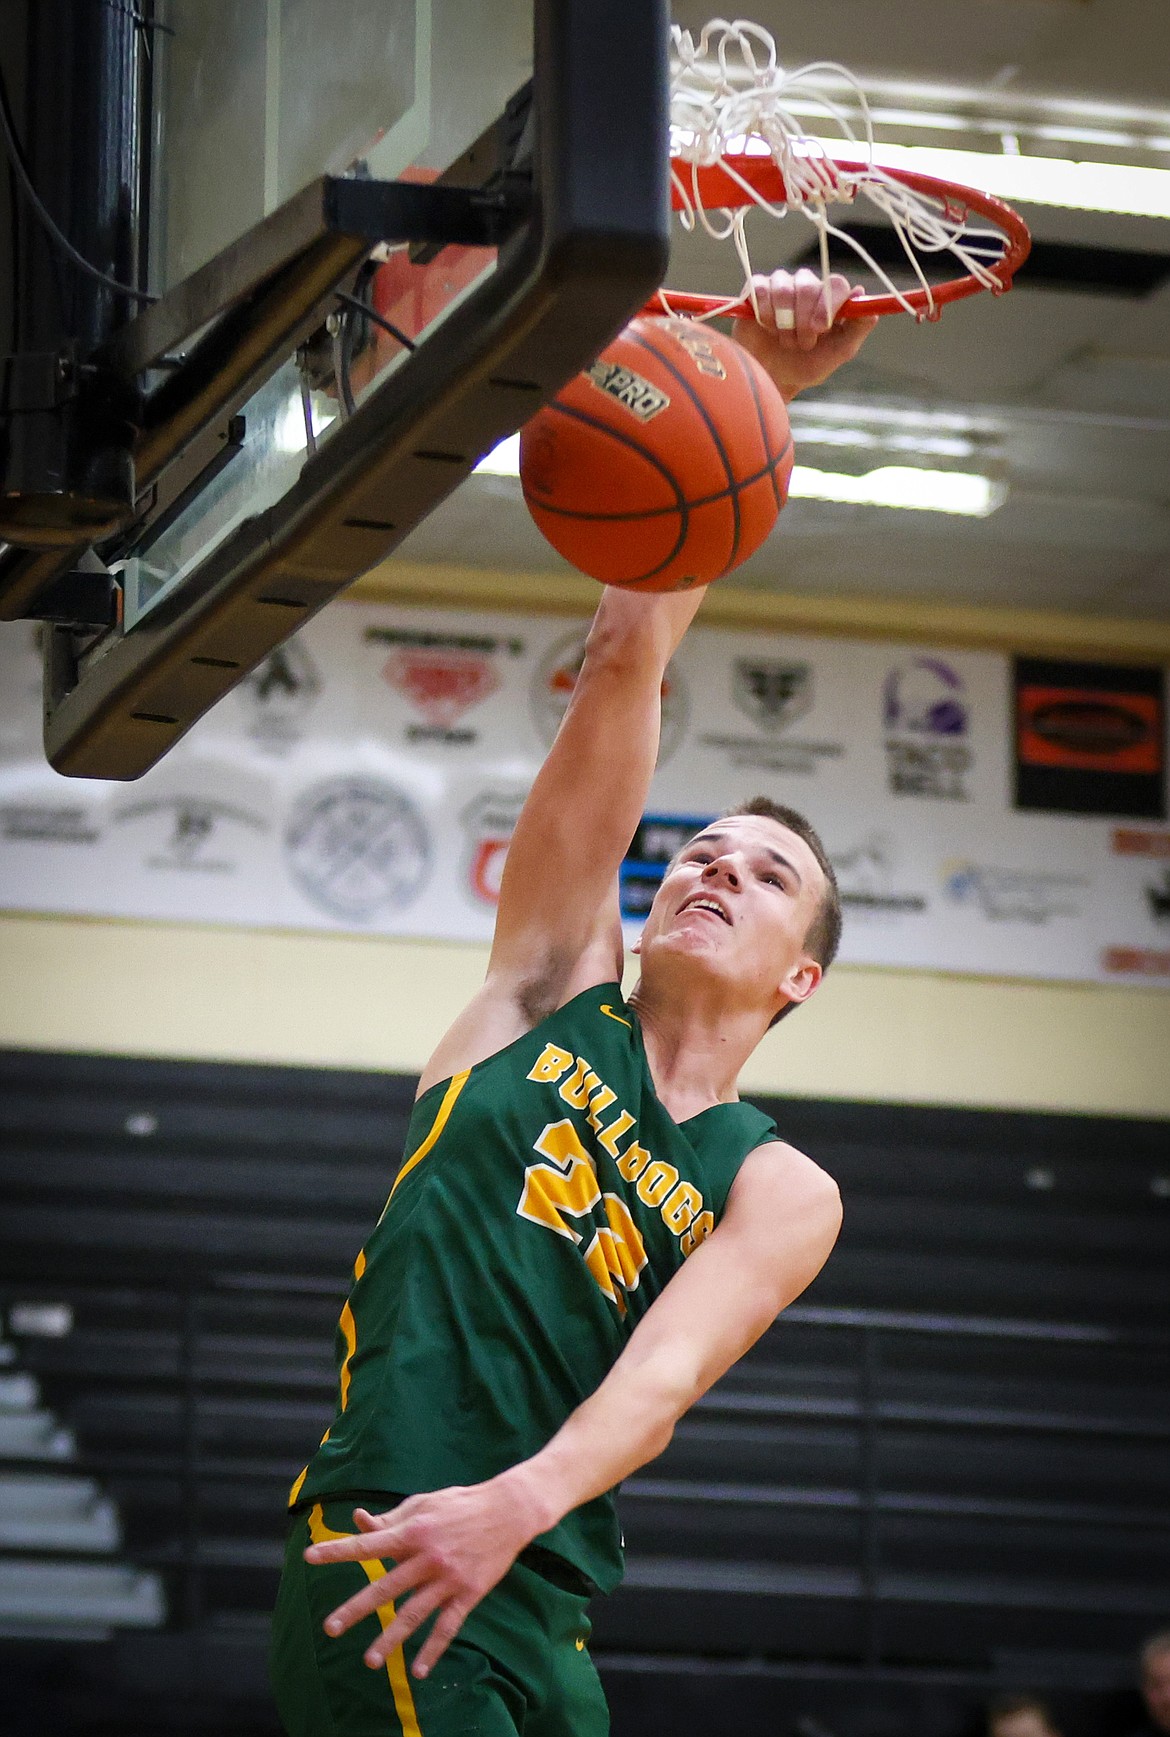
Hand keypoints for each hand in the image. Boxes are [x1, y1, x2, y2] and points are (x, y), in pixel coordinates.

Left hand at [303, 1473, 545, 1679]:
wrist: (508, 1510)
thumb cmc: (459, 1504)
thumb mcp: (423, 1504)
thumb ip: (391, 1519)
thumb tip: (359, 1521)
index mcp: (413, 1531)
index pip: (368, 1543)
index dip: (338, 1550)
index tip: (309, 1557)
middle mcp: (428, 1556)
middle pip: (386, 1587)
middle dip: (356, 1608)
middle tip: (330, 1627)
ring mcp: (448, 1578)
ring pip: (414, 1613)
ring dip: (391, 1638)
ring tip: (370, 1661)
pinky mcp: (469, 1592)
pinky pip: (448, 1626)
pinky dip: (433, 1649)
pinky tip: (418, 1670)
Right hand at [731, 268, 878, 399]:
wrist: (773, 381)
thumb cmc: (808, 366)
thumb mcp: (839, 351)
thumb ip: (857, 326)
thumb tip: (863, 293)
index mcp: (830, 298)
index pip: (836, 284)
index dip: (828, 304)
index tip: (820, 329)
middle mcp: (807, 286)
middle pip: (809, 284)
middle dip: (804, 319)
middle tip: (802, 344)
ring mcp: (781, 286)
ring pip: (784, 286)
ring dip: (783, 320)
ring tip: (783, 341)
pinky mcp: (756, 290)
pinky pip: (760, 288)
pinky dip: (764, 311)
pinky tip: (767, 327)